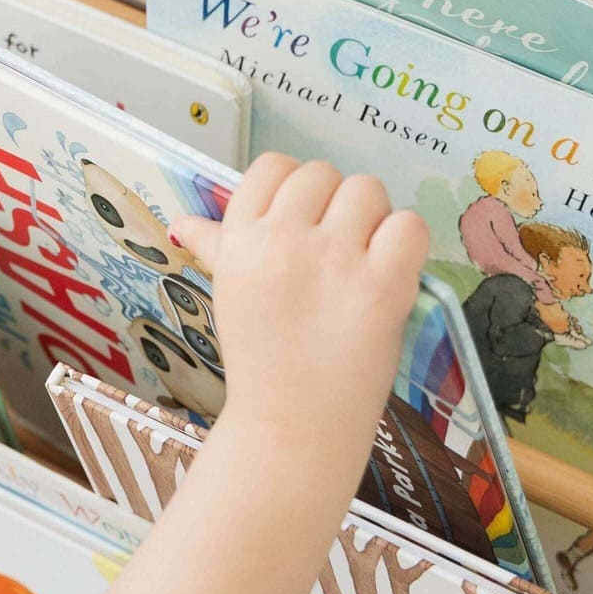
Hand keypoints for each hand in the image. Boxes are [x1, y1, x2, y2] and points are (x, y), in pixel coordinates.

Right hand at [169, 154, 428, 460]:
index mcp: (241, 241)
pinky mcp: (382, 284)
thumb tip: (184, 222)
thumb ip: (216, 248)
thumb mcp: (229, 295)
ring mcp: (334, 261)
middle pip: (323, 174)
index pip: (271, 167)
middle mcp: (282, 241)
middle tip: (334, 252)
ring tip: (362, 262)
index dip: (292, 189)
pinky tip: (389, 272)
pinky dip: (404, 244)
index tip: (299, 223)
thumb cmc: (261, 361)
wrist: (290, 425)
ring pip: (368, 190)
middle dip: (334, 205)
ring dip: (372, 220)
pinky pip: (408, 225)